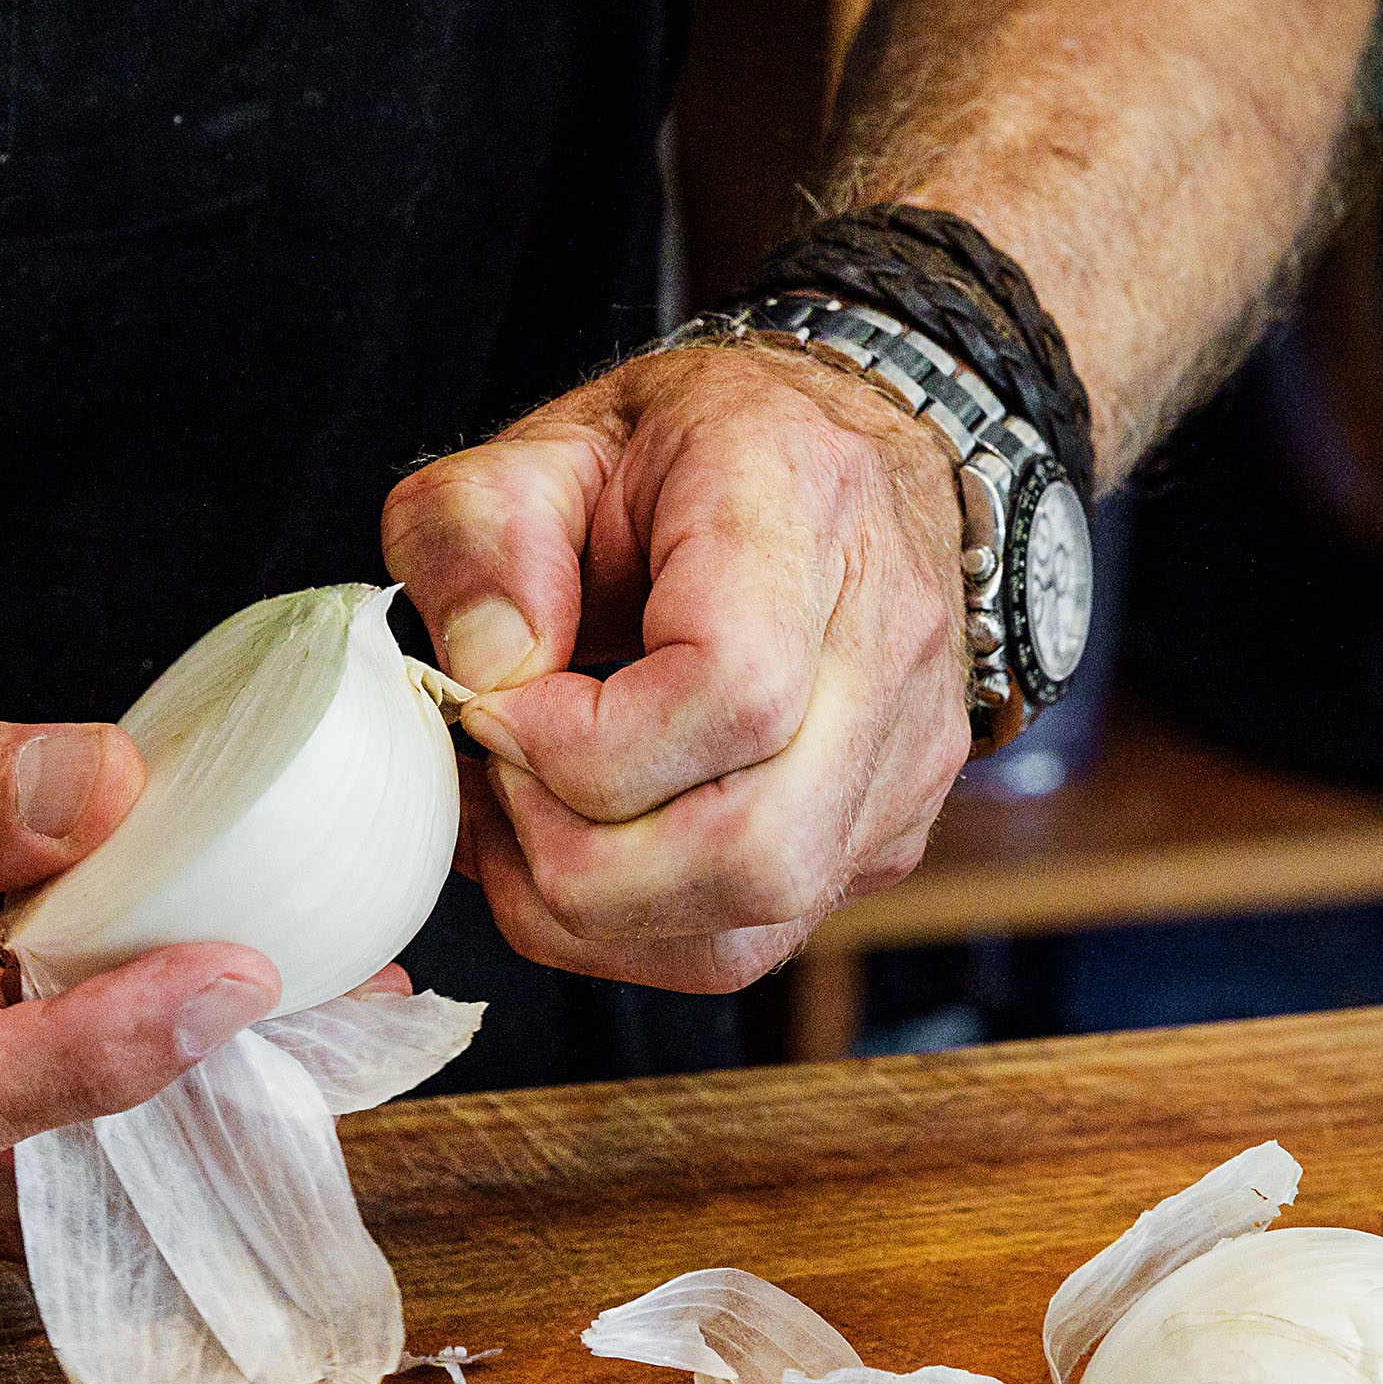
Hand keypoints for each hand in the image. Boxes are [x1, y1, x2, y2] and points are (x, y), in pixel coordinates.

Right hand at [0, 646, 279, 1253]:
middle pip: (23, 1166)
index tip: (233, 976)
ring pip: (38, 1166)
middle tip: (346, 1006)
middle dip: (192, 1098)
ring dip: (177, 1094)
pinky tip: (214, 985)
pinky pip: (18, 1121)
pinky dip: (120, 1063)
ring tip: (324, 1003)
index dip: (103, 1052)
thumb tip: (102, 791)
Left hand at [382, 341, 969, 991]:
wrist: (836, 452)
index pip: (734, 693)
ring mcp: (906, 756)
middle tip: (496, 781)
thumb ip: (476, 533)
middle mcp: (887, 644)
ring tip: (520, 824)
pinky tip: (573, 851)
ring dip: (596, 913)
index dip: (584, 745)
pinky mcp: (886, 832)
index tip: (495, 709)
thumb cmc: (692, 450)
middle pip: (756, 850)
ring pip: (756, 925)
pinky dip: (634, 930)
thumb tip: (484, 672)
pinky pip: (752, 940)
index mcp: (803, 508)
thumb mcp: (547, 442)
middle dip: (577, 860)